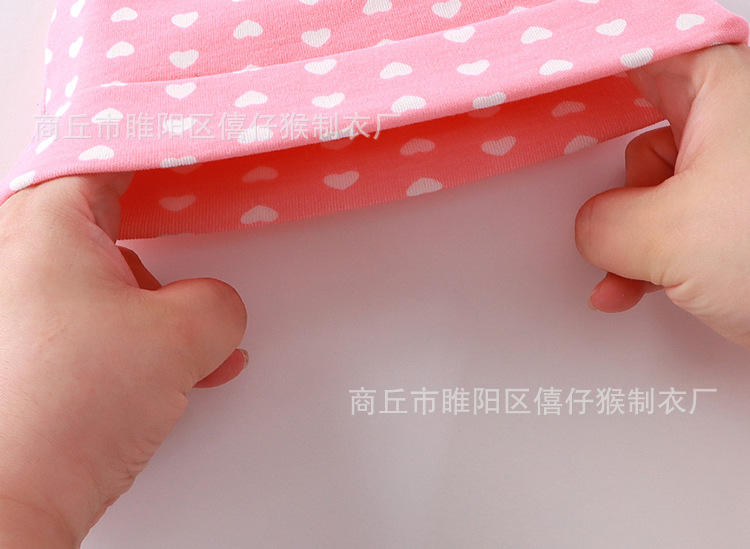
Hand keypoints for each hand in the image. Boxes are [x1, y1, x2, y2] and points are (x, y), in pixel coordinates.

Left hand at [0, 173, 246, 546]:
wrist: (10, 495)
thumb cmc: (60, 406)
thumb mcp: (181, 336)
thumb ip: (219, 303)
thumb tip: (216, 307)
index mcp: (48, 224)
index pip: (110, 160)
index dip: (163, 159)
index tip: (197, 160)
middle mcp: (20, 256)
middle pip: (107, 220)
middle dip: (166, 241)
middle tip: (200, 230)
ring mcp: (19, 307)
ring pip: (105, 280)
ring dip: (159, 303)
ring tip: (200, 334)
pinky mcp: (27, 354)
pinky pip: (94, 323)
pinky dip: (138, 338)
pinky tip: (178, 369)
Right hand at [575, 43, 749, 347]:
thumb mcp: (668, 235)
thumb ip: (601, 223)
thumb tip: (593, 228)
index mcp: (726, 92)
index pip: (642, 59)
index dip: (595, 79)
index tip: (557, 96)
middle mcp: (737, 126)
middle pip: (643, 136)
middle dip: (617, 193)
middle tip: (613, 217)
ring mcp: (741, 177)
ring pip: (657, 193)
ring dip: (630, 241)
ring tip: (632, 275)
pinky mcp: (744, 221)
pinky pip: (678, 226)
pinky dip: (652, 260)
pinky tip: (636, 286)